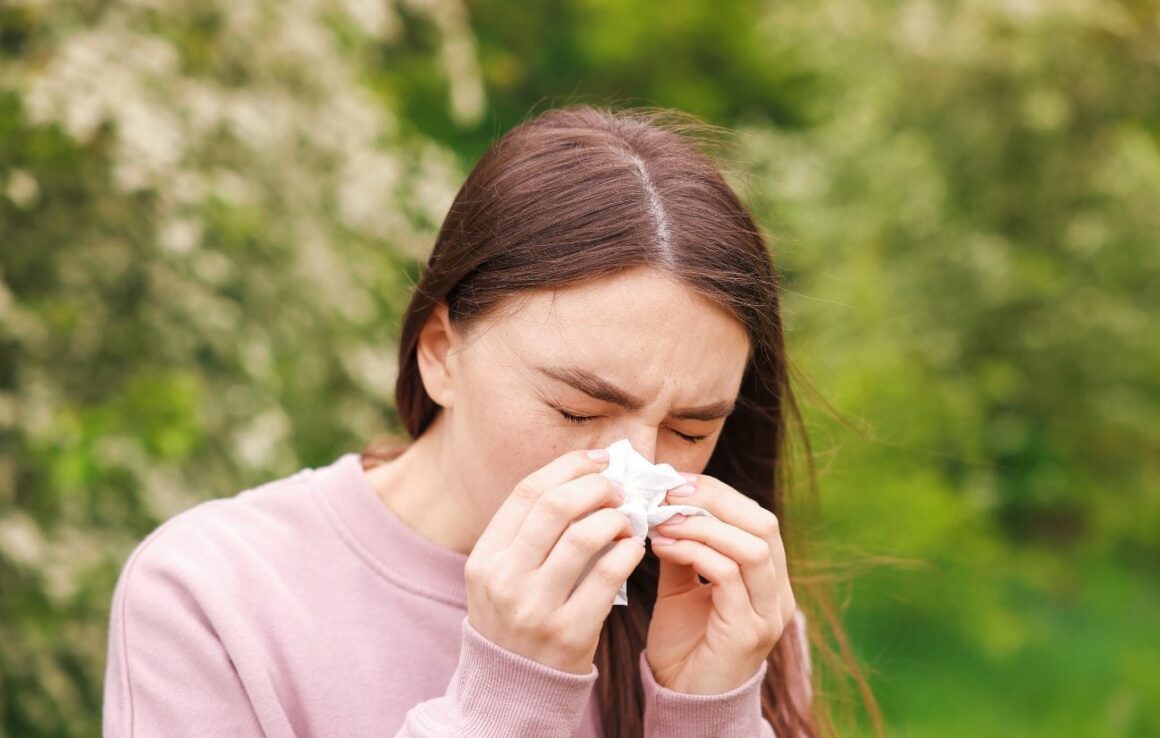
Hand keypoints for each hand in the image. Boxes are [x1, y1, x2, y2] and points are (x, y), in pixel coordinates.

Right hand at [465, 448, 646, 673]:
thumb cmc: (517, 619)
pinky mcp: (569, 633)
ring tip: (628, 518)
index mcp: (485, 558)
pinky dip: (628, 553)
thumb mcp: (502, 575)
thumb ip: (531, 531)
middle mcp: (504, 580)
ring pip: (583, 537)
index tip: (600, 459)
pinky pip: (607, 577)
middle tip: (620, 486)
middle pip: (555, 507)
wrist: (515, 689)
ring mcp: (535, 609)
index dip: (569, 467)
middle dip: (596, 486)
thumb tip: (585, 476)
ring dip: (615, 518)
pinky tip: (634, 547)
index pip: (528, 493)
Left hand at [644, 472, 796, 693]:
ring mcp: (768, 613)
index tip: (674, 481)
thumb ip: (684, 549)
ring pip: (752, 546)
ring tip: (663, 520)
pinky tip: (664, 547)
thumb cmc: (685, 646)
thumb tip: (665, 505)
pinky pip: (728, 576)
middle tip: (669, 493)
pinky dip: (696, 552)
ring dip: (703, 525)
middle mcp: (778, 593)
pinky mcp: (748, 632)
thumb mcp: (682, 588)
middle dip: (713, 499)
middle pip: (762, 523)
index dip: (717, 492)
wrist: (683, 703)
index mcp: (768, 578)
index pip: (756, 517)